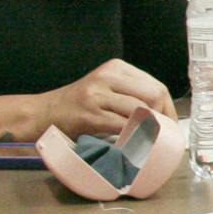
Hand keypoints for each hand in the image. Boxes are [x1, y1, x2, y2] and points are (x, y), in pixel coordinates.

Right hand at [39, 59, 175, 138]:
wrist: (41, 113)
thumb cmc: (78, 106)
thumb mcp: (106, 90)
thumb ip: (131, 94)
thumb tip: (164, 115)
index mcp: (116, 68)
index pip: (157, 87)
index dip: (169, 109)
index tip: (171, 126)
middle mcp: (107, 77)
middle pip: (154, 95)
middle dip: (163, 118)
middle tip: (161, 136)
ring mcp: (97, 94)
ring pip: (140, 110)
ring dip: (149, 130)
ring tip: (148, 142)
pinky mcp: (89, 114)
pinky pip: (123, 126)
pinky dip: (132, 138)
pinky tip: (132, 145)